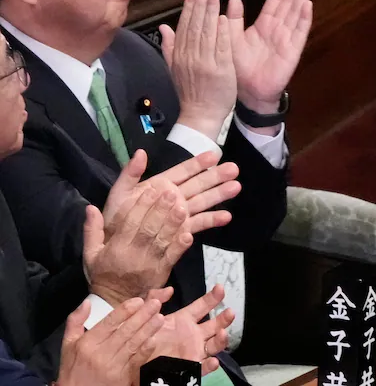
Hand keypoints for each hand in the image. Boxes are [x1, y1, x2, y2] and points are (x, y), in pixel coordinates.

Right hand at [58, 297, 162, 385]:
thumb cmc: (73, 369)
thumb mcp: (68, 345)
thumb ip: (75, 321)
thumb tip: (86, 302)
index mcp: (87, 343)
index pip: (109, 322)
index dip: (125, 310)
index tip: (139, 300)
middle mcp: (100, 354)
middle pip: (125, 331)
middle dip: (142, 315)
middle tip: (156, 304)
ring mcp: (112, 366)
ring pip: (133, 344)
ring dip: (148, 329)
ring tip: (160, 317)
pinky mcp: (121, 378)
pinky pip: (136, 361)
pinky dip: (146, 350)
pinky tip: (154, 339)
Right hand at [84, 186, 190, 306]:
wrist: (113, 303)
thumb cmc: (102, 274)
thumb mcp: (90, 254)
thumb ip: (92, 230)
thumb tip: (90, 207)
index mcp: (116, 249)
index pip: (129, 223)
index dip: (141, 206)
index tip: (151, 190)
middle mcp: (133, 255)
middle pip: (148, 230)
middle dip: (160, 210)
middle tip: (171, 192)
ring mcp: (149, 265)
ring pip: (162, 241)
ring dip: (173, 224)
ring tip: (183, 207)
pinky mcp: (161, 273)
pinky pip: (172, 258)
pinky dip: (180, 246)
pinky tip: (189, 234)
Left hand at [102, 149, 239, 239]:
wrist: (116, 247)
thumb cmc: (116, 219)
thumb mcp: (119, 194)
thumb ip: (130, 173)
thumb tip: (141, 152)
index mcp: (161, 185)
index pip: (182, 171)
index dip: (198, 163)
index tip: (214, 155)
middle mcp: (174, 197)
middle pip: (198, 184)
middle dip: (216, 176)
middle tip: (234, 169)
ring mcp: (180, 213)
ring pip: (203, 201)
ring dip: (219, 194)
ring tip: (236, 187)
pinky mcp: (182, 230)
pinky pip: (199, 224)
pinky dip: (213, 220)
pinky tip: (227, 216)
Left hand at [149, 285, 232, 374]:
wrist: (133, 365)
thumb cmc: (142, 339)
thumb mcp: (146, 316)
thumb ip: (154, 300)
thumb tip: (169, 289)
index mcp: (184, 320)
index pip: (203, 306)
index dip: (212, 297)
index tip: (220, 288)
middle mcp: (193, 335)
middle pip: (215, 325)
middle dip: (224, 319)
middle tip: (229, 312)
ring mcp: (193, 352)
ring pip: (214, 345)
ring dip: (221, 339)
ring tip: (222, 333)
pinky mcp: (189, 369)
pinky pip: (202, 368)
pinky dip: (209, 365)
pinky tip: (213, 361)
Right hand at [159, 0, 236, 139]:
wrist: (200, 114)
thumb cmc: (190, 91)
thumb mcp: (174, 68)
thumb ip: (169, 47)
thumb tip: (164, 27)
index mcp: (179, 56)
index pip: (184, 28)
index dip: (189, 9)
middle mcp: (190, 57)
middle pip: (195, 27)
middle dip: (200, 6)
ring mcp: (205, 63)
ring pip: (206, 33)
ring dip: (210, 13)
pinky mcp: (220, 69)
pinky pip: (221, 47)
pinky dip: (221, 32)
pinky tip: (223, 18)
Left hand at [229, 0, 314, 113]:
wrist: (248, 93)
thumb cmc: (239, 68)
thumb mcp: (230, 40)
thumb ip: (233, 20)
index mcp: (263, 26)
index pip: (274, 1)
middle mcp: (278, 29)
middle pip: (289, 2)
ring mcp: (287, 38)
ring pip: (296, 12)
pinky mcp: (293, 50)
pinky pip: (299, 32)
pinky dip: (303, 18)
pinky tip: (308, 4)